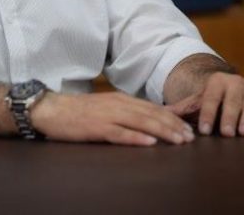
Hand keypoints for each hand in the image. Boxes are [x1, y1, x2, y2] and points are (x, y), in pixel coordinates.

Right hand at [29, 91, 195, 146]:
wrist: (52, 109)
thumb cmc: (80, 112)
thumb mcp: (108, 107)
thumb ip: (127, 112)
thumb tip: (149, 121)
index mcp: (123, 100)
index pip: (154, 108)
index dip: (173, 118)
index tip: (189, 128)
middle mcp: (119, 104)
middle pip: (152, 115)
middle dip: (174, 126)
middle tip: (191, 138)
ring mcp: (108, 115)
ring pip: (141, 123)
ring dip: (162, 132)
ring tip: (178, 141)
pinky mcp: (97, 127)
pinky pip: (120, 134)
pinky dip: (136, 139)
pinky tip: (150, 144)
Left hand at [166, 73, 243, 137]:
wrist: (227, 88)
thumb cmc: (208, 101)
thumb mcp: (194, 103)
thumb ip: (178, 110)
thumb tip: (157, 115)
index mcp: (216, 82)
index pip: (211, 98)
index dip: (208, 114)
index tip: (204, 130)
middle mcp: (235, 83)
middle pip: (233, 101)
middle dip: (229, 117)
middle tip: (227, 133)